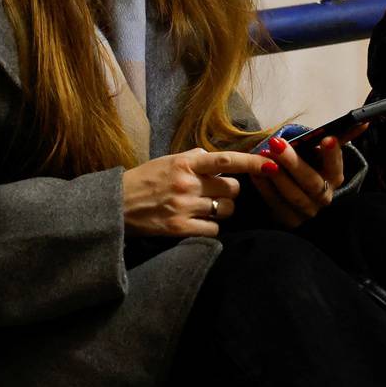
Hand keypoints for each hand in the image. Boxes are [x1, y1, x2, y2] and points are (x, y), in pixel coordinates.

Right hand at [123, 148, 275, 237]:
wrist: (115, 205)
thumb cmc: (142, 180)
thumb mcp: (166, 161)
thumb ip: (192, 158)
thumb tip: (214, 157)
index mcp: (184, 163)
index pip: (225, 160)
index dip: (251, 163)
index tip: (270, 165)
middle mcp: (187, 183)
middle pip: (231, 189)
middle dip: (228, 192)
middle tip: (214, 193)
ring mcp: (184, 207)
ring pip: (225, 209)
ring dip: (221, 210)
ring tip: (205, 208)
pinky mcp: (180, 228)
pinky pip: (213, 229)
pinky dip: (210, 226)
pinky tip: (197, 222)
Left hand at [251, 133, 348, 228]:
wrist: (299, 198)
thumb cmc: (309, 167)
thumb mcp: (320, 153)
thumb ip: (338, 137)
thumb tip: (363, 121)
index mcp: (335, 178)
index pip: (336, 167)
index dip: (333, 154)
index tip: (327, 138)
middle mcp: (324, 197)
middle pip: (311, 182)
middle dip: (293, 162)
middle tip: (276, 143)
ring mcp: (308, 213)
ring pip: (293, 196)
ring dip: (277, 176)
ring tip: (263, 157)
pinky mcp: (290, 222)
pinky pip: (276, 205)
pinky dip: (265, 188)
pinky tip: (255, 173)